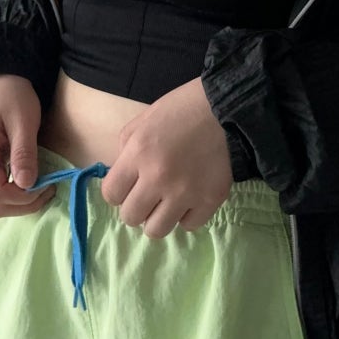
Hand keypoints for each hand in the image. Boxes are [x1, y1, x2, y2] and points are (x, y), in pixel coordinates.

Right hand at [0, 74, 56, 216]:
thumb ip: (24, 154)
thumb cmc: (11, 96)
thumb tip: (28, 185)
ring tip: (43, 188)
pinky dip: (14, 195)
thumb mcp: (23, 122)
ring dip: (19, 202)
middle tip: (48, 190)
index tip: (48, 186)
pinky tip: (32, 184)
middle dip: (23, 204)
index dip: (24, 198)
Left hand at [100, 77, 232, 238]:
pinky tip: (190, 200)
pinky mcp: (211, 200)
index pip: (111, 195)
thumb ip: (125, 150)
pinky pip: (189, 225)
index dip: (118, 191)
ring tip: (168, 203)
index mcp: (138, 154)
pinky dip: (187, 216)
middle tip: (148, 195)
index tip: (129, 185)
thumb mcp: (143, 121)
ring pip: (157, 230)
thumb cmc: (182, 110)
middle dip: (136, 207)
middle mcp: (158, 178)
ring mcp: (186, 192)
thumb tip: (121, 178)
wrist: (228, 108)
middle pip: (131, 217)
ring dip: (159, 218)